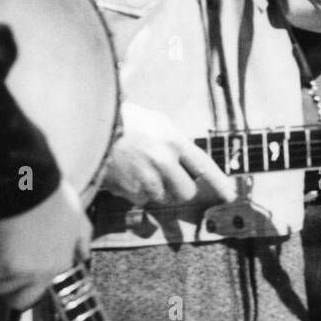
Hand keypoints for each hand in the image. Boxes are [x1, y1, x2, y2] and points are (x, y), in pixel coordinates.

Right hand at [0, 179, 90, 309]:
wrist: (31, 185)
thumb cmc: (52, 196)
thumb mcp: (77, 217)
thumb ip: (81, 238)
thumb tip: (84, 254)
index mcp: (62, 262)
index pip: (41, 290)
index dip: (25, 282)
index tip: (17, 273)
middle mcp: (43, 272)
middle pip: (18, 300)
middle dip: (6, 290)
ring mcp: (22, 270)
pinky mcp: (2, 263)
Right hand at [103, 103, 236, 206]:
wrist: (90, 127)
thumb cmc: (125, 120)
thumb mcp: (157, 121)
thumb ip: (175, 142)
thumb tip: (187, 161)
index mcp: (173, 140)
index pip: (204, 166)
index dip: (219, 183)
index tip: (231, 196)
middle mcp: (163, 162)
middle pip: (186, 192)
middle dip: (180, 188)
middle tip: (167, 176)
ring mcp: (146, 178)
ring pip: (162, 197)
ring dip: (155, 189)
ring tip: (139, 169)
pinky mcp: (129, 191)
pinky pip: (140, 200)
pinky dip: (135, 192)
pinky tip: (126, 174)